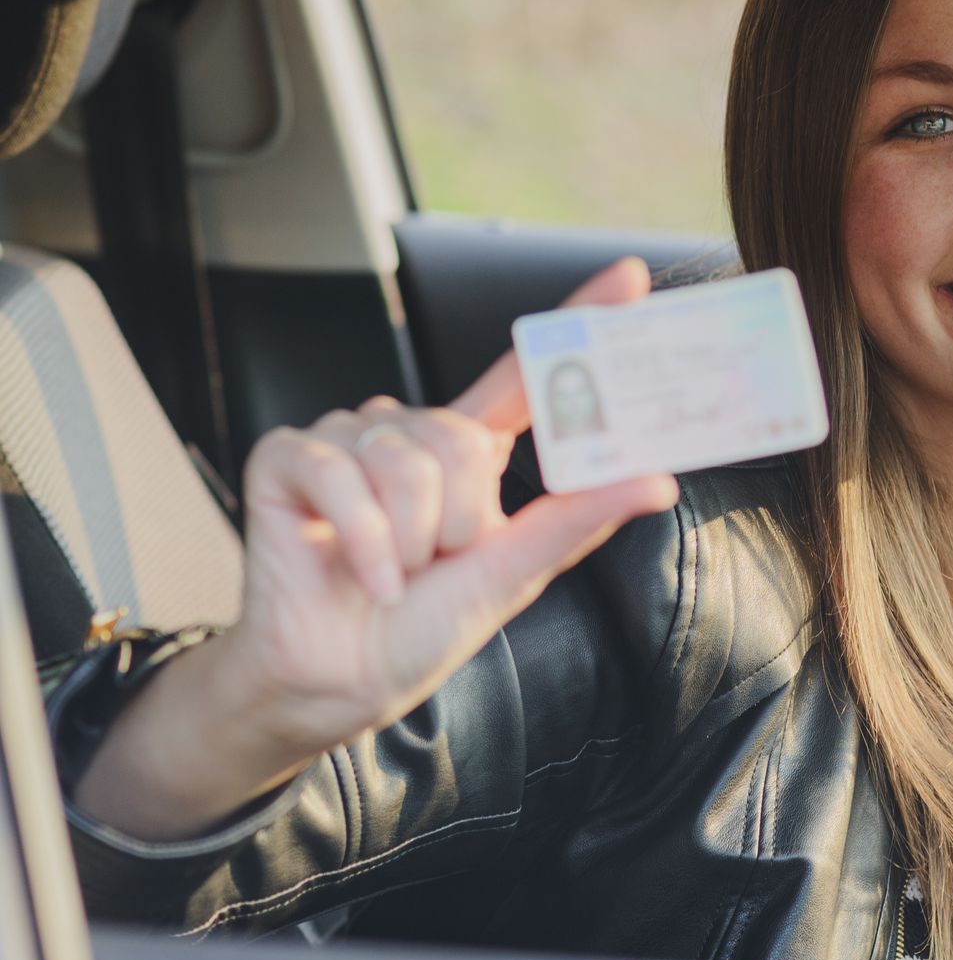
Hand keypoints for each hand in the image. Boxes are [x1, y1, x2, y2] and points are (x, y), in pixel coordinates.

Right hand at [228, 257, 678, 756]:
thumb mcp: (513, 573)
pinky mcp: (288, 456)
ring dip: (410, 541)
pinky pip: (341, 474)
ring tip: (394, 572)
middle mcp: (410, 431)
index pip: (527, 373)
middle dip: (459, 522)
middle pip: (462, 440)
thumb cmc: (421, 628)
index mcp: (468, 450)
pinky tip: (364, 576)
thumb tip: (659, 480)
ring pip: (406, 463)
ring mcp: (347, 438)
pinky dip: (363, 540)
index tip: (631, 277)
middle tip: (438, 564)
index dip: (576, 320)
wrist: (340, 682)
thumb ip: (578, 519)